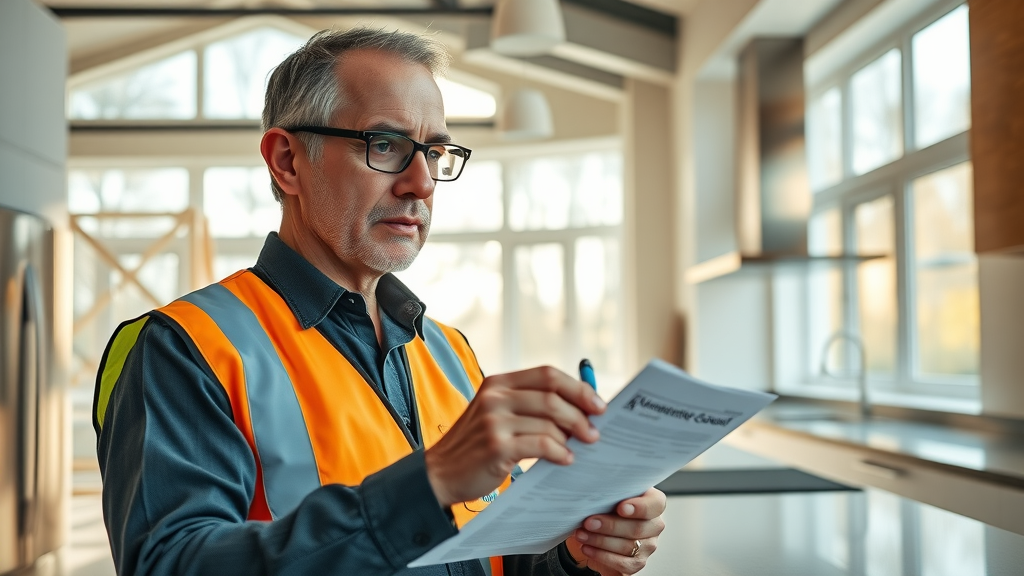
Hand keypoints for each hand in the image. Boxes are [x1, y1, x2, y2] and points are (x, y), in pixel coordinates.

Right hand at [424, 366, 605, 506]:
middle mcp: (495, 396)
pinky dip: (559, 453)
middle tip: (594, 432)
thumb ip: (529, 404)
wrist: (439, 473)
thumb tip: (579, 408)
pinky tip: (564, 460)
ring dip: (570, 438)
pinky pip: (541, 445)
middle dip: (580, 415)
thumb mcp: (496, 413)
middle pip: (552, 396)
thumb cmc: (476, 445)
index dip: (578, 388)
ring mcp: (494, 421)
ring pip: (550, 423)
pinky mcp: (497, 446)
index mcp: (498, 383)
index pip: (547, 374)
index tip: (598, 405)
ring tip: (577, 449)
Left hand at [565, 488, 666, 574]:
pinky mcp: (638, 562)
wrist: (597, 530)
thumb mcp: (608, 495)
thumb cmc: (605, 508)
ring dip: (600, 541)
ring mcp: (648, 545)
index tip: (620, 508)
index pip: (655, 504)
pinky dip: (602, 556)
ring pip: (628, 546)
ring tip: (582, 535)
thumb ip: (609, 492)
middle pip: (638, 528)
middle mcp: (654, 525)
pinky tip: (587, 548)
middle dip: (610, 526)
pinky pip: (622, 563)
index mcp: (652, 503)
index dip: (639, 507)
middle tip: (588, 522)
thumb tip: (595, 490)